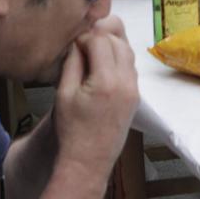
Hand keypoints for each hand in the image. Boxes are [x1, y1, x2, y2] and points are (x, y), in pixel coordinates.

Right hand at [51, 18, 138, 175]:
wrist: (87, 161)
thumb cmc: (71, 131)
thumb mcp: (63, 93)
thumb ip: (72, 62)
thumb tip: (78, 40)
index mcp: (107, 81)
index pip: (101, 39)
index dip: (85, 37)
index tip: (73, 44)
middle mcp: (126, 82)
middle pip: (118, 41)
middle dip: (100, 37)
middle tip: (81, 45)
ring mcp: (134, 90)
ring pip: (127, 51)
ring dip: (111, 46)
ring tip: (91, 53)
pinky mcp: (136, 96)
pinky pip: (130, 67)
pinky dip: (118, 59)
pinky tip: (102, 66)